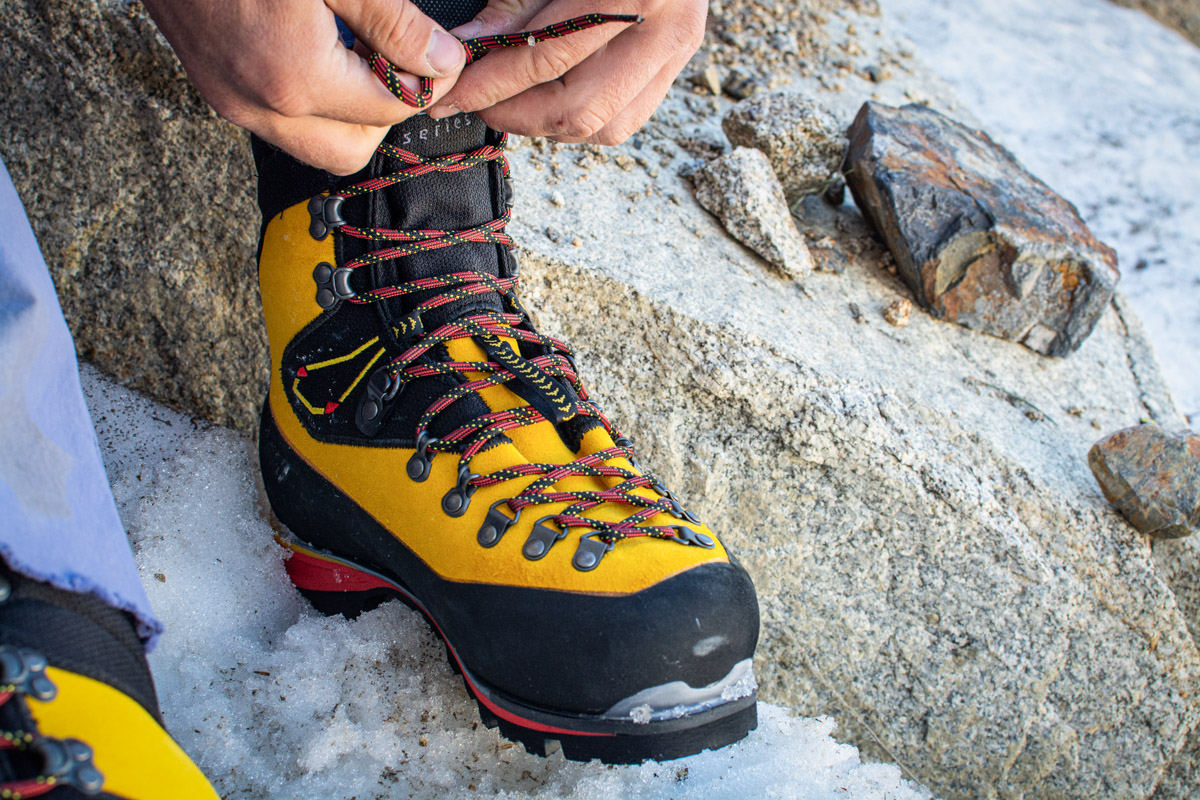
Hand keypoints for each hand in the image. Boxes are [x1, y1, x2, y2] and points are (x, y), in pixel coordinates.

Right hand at [142, 0, 468, 173]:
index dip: (427, 83)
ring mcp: (231, 101)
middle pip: (354, 149)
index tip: (440, 56)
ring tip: (357, 54)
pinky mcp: (214, 87)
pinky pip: (278, 121)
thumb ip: (394, 23)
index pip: (391, 110)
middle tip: (397, 60)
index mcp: (295, 77)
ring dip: (348, 113)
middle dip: (386, 112)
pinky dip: (311, 102)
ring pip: (315, 144)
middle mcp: (260, 104)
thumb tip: (440, 61)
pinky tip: (319, 51)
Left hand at [428, 0, 706, 144]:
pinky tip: (550, 96)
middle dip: (517, 115)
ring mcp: (676, 53)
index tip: (455, 92)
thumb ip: (516, 2)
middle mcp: (666, 29)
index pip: (550, 55)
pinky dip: (580, 119)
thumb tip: (471, 50)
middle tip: (477, 103)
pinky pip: (624, 120)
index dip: (494, 81)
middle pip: (579, 109)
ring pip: (604, 127)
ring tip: (511, 101)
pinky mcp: (676, 67)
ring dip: (548, 124)